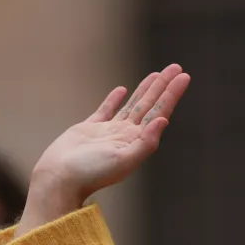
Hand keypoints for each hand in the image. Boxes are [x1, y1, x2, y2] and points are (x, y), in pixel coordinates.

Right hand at [16, 64, 190, 235]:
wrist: (60, 178)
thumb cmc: (91, 173)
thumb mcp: (123, 160)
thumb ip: (145, 143)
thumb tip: (163, 121)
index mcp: (136, 142)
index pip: (159, 113)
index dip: (172, 94)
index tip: (183, 76)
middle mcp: (126, 137)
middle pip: (149, 105)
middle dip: (163, 86)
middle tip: (176, 67)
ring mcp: (109, 132)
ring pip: (132, 105)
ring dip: (145, 89)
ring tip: (156, 74)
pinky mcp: (90, 129)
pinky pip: (106, 110)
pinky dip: (115, 100)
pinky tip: (122, 90)